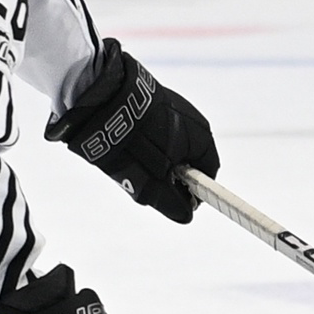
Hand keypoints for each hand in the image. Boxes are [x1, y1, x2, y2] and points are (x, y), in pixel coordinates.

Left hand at [44, 38, 218, 222]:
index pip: (208, 173)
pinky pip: (159, 129)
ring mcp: (176, 107)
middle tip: (147, 180)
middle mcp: (195, 121)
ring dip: (157, 157)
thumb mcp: (153, 183)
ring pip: (172, 144)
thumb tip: (186, 215)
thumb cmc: (135, 143)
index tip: (173, 199)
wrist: (105, 98)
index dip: (192, 191)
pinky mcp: (156, 100)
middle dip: (171, 174)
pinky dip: (147, 140)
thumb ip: (172, 202)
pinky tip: (128, 141)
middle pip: (189, 159)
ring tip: (133, 158)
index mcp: (202, 139)